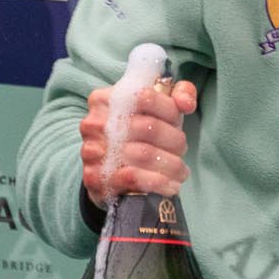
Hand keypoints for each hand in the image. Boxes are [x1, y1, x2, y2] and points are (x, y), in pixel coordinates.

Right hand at [79, 80, 199, 205]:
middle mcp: (94, 123)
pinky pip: (133, 177)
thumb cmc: (140, 134)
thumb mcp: (159, 107)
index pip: (146, 97)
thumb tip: (186, 104)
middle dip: (175, 141)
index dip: (170, 111)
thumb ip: (180, 93)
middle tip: (182, 150)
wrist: (109, 173)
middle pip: (149, 127)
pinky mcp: (95, 178)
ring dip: (172, 164)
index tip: (178, 123)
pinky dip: (159, 182)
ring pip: (144, 154)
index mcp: (106, 99)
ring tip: (181, 170)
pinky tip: (170, 185)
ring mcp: (92, 151)